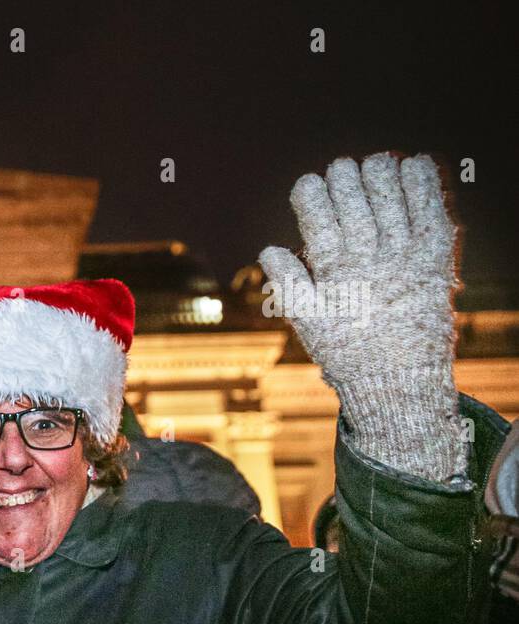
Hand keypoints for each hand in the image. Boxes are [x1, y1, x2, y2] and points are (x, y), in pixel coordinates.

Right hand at [258, 152, 464, 479]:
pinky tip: (416, 166)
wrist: (400, 382)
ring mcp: (405, 261)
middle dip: (345, 181)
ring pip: (391, 205)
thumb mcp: (309, 324)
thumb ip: (290, 284)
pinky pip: (430, 215)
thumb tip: (268, 249)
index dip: (311, 197)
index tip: (308, 181)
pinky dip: (424, 189)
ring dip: (383, 177)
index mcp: (336, 278)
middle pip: (356, 208)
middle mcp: (371, 264)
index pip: (319, 224)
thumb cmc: (348, 353)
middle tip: (341, 165)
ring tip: (377, 160)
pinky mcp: (435, 263)